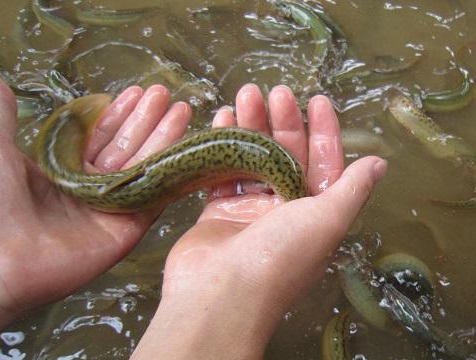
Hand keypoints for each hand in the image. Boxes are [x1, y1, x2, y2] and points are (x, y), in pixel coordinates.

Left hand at [0, 81, 191, 327]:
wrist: (2, 259)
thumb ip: (4, 115)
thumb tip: (3, 84)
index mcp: (64, 169)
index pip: (98, 136)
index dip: (117, 114)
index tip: (135, 93)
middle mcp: (90, 187)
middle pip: (126, 147)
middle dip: (145, 119)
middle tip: (163, 93)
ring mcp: (111, 208)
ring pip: (144, 166)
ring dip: (163, 137)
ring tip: (182, 109)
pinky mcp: (128, 228)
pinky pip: (155, 196)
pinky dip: (171, 173)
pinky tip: (185, 148)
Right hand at [132, 84, 386, 358]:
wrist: (219, 293)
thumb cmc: (279, 256)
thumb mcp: (326, 221)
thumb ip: (351, 189)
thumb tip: (379, 164)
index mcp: (314, 213)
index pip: (325, 163)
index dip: (324, 131)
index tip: (317, 100)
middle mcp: (283, 211)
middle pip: (285, 155)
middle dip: (282, 121)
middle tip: (275, 91)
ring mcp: (249, 211)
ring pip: (252, 158)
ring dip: (250, 127)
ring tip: (245, 95)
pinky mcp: (218, 211)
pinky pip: (223, 171)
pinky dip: (222, 146)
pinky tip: (221, 119)